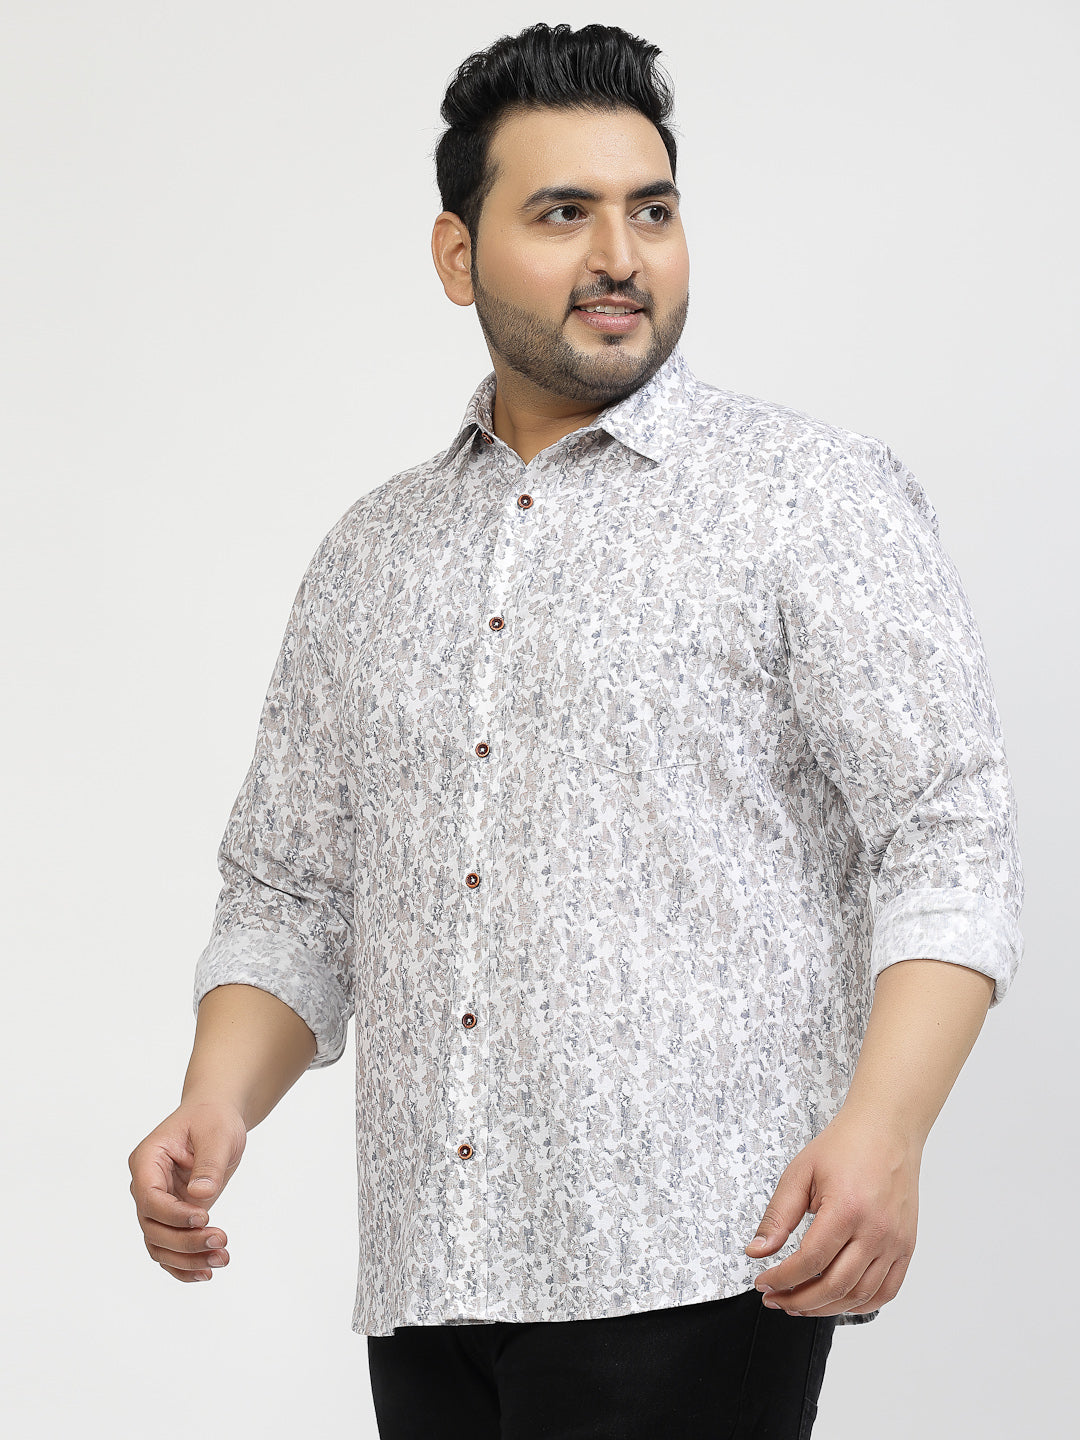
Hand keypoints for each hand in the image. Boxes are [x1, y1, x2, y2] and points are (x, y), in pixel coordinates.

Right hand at [128, 1101, 246, 1281]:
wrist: (215, 1118)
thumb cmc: (213, 1119)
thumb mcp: (217, 1133)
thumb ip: (208, 1164)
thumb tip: (200, 1196)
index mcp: (147, 1160)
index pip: (149, 1198)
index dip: (173, 1214)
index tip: (205, 1217)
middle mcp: (146, 1185)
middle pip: (152, 1227)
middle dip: (185, 1241)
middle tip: (222, 1241)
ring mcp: (157, 1204)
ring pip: (159, 1244)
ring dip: (187, 1259)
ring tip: (222, 1259)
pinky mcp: (172, 1217)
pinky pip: (169, 1249)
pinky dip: (184, 1265)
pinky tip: (207, 1273)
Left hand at [743, 1108, 920, 1316]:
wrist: (887, 1129)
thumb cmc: (845, 1146)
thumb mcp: (800, 1173)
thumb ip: (778, 1216)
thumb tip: (756, 1251)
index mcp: (846, 1209)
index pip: (810, 1261)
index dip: (782, 1279)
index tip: (764, 1284)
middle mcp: (876, 1230)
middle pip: (835, 1286)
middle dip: (799, 1300)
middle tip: (776, 1299)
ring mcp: (895, 1241)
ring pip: (860, 1296)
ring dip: (826, 1308)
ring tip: (800, 1303)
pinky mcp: (907, 1246)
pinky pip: (888, 1291)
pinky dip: (861, 1304)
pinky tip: (838, 1301)